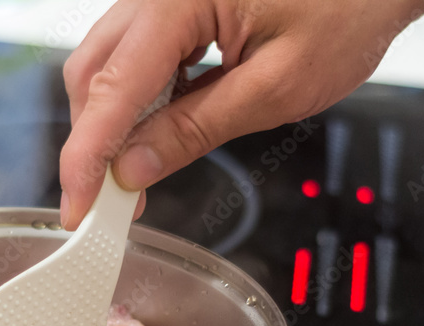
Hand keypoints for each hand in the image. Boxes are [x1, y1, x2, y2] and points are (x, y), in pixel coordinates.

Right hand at [59, 0, 423, 228]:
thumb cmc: (346, 13)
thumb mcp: (275, 88)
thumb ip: (196, 129)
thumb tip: (135, 169)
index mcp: (179, 0)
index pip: (112, 89)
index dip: (87, 156)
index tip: (77, 207)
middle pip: (93, 72)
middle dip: (93, 141)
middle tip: (110, 201)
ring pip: (109, 65)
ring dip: (116, 124)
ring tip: (139, 175)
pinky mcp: (178, 6)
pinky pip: (138, 56)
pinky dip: (141, 101)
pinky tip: (161, 132)